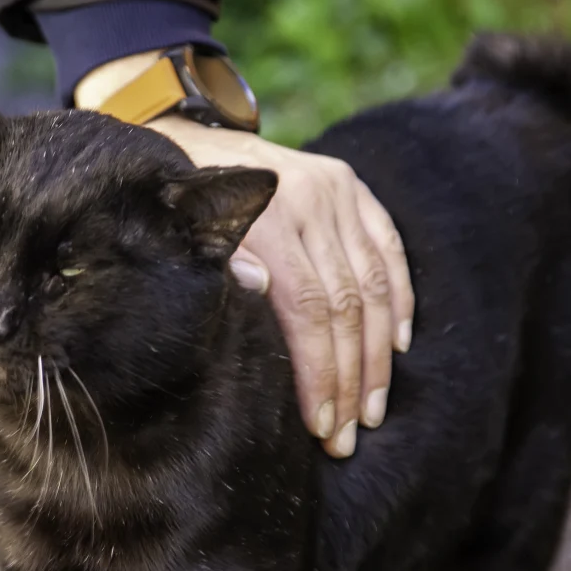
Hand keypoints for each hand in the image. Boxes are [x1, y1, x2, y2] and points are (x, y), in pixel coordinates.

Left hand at [75, 53, 413, 457]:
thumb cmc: (171, 204)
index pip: (307, 309)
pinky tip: (396, 349)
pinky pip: (388, 249)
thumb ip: (213, 260)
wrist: (183, 134)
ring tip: (371, 411)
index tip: (321, 424)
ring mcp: (336, 189)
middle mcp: (311, 197)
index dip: (319, 371)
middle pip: (346, 306)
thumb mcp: (176, 232)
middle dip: (350, 380)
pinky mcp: (351, 187)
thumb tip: (255, 289)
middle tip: (346, 436)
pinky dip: (399, 301)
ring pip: (375, 285)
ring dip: (377, 357)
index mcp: (266, 214)